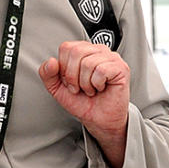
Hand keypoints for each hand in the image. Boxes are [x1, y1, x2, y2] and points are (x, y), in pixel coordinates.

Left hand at [40, 40, 129, 167]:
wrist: (98, 120)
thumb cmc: (83, 102)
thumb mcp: (57, 89)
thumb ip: (47, 74)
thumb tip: (51, 61)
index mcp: (83, 51)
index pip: (66, 47)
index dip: (64, 68)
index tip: (70, 82)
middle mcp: (97, 50)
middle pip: (76, 52)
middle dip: (73, 76)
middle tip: (79, 88)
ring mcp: (111, 57)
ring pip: (88, 63)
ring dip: (85, 83)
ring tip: (91, 89)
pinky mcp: (121, 68)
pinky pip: (101, 71)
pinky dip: (97, 84)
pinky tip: (100, 88)